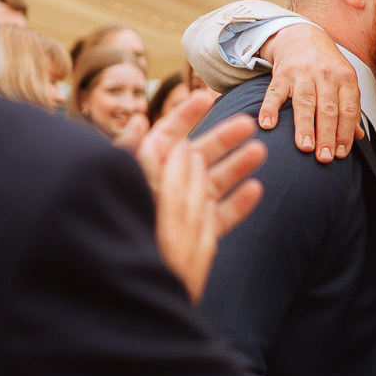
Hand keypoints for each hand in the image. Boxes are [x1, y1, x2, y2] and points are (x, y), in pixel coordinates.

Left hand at [128, 90, 265, 301]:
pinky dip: (239, 204)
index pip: (169, 134)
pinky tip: (256, 190)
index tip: (206, 96)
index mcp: (148, 168)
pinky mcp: (197, 233)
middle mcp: (169, 185)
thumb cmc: (115, 223)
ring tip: (260, 151)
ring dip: (238, 165)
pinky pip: (221, 216)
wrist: (122, 279)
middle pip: (200, 154)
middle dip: (224, 136)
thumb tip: (142, 120)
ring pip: (215, 181)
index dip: (186, 114)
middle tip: (250, 123)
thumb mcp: (122, 183)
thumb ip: (131, 154)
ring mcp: (185, 208)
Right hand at [257, 23, 360, 162]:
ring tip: (305, 148)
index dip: (346, 132)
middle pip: (328, 109)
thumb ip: (349, 109)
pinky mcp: (281, 74)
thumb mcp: (344, 81)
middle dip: (327, 135)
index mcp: (345, 78)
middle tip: (324, 158)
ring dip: (305, 127)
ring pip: (305, 103)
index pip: (348, 109)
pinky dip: (270, 109)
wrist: (301, 35)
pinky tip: (268, 125)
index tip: (342, 154)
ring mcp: (302, 73)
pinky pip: (275, 93)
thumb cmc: (326, 65)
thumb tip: (358, 138)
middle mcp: (325, 75)